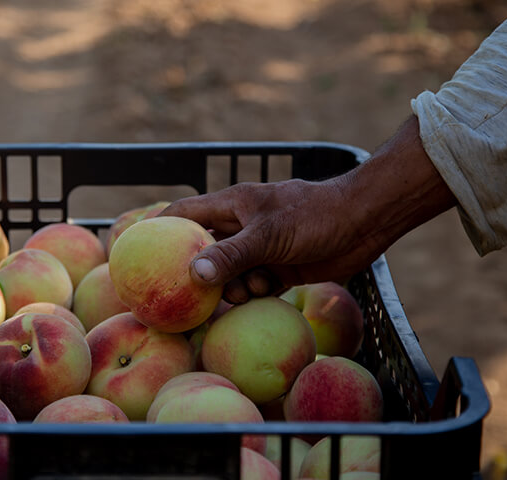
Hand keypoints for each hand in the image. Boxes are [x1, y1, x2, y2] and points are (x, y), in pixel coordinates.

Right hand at [160, 116, 456, 303]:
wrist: (364, 222)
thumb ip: (231, 255)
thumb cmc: (314, 216)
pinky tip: (264, 295)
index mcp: (231, 206)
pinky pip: (253, 286)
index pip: (184, 214)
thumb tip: (194, 275)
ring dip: (232, 287)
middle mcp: (240, 226)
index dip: (161, 230)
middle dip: (197, 273)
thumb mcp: (268, 235)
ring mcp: (259, 249)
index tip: (142, 254)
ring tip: (245, 291)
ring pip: (229, 274)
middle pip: (204, 251)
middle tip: (187, 297)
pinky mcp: (279, 268)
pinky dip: (254, 294)